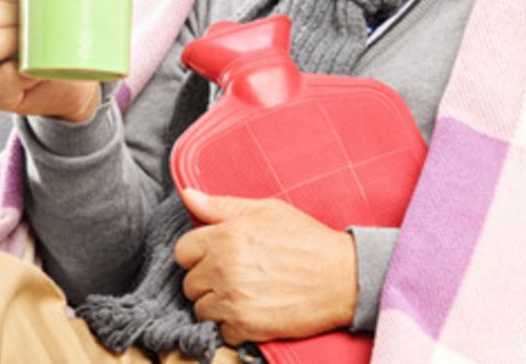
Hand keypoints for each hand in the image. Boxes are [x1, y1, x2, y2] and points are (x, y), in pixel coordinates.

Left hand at [172, 190, 356, 344]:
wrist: (343, 277)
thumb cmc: (308, 240)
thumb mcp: (267, 211)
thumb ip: (222, 206)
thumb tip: (188, 195)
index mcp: (226, 236)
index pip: (182, 251)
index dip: (198, 254)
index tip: (215, 257)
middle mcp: (224, 267)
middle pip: (189, 283)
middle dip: (207, 281)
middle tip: (235, 276)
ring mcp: (233, 299)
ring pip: (202, 309)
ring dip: (218, 305)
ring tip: (245, 295)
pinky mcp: (246, 326)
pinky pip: (221, 330)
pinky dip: (234, 326)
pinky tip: (253, 311)